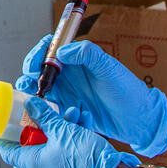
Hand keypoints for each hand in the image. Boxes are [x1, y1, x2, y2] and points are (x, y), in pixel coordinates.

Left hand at [0, 96, 135, 167]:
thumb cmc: (87, 163)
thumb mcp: (62, 131)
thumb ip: (44, 116)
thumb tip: (30, 105)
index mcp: (31, 164)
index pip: (7, 151)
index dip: (5, 134)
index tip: (8, 120)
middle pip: (28, 147)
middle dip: (34, 128)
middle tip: (38, 116)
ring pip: (50, 145)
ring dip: (58, 126)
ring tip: (71, 113)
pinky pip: (64, 149)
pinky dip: (70, 135)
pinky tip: (82, 121)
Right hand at [19, 36, 166, 156]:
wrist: (137, 119)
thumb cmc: (127, 89)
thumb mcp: (108, 67)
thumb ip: (87, 54)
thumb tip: (62, 51)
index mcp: (78, 59)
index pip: (52, 48)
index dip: (41, 51)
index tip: (38, 60)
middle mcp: (69, 74)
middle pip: (40, 67)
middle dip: (30, 70)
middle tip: (29, 78)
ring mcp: (67, 92)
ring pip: (40, 86)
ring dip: (30, 87)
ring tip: (29, 92)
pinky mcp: (67, 110)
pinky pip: (49, 107)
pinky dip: (42, 107)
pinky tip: (47, 110)